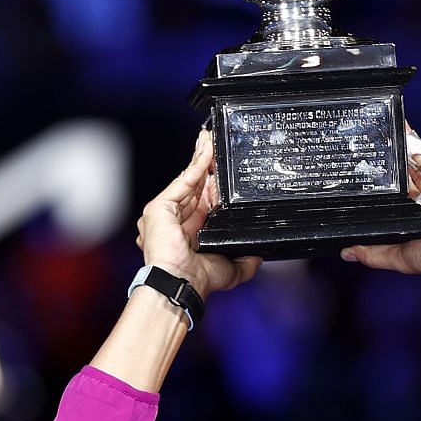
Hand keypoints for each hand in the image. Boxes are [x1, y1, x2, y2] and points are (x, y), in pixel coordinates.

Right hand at [136, 129, 260, 297]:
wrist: (182, 283)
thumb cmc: (199, 280)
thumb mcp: (232, 269)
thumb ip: (246, 260)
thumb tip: (260, 256)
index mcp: (192, 230)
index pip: (204, 198)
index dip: (216, 182)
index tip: (225, 168)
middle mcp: (178, 218)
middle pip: (196, 183)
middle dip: (206, 163)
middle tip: (217, 142)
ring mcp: (167, 211)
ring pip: (190, 177)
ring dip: (202, 157)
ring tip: (213, 138)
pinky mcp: (160, 206)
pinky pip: (184, 179)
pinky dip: (197, 162)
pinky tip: (208, 148)